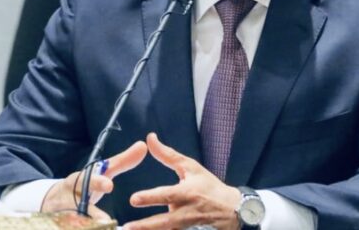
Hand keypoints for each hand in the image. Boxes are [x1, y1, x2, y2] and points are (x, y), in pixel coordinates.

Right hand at [41, 140, 147, 219]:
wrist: (54, 201)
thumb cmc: (85, 184)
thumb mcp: (101, 172)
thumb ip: (122, 162)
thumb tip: (142, 145)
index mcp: (78, 180)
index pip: (87, 180)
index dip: (97, 183)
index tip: (109, 185)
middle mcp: (68, 198)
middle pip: (78, 206)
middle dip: (91, 213)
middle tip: (105, 221)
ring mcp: (64, 215)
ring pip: (75, 222)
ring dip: (87, 226)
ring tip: (106, 226)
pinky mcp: (63, 225)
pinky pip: (72, 228)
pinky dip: (83, 229)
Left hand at [124, 133, 241, 229]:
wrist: (230, 209)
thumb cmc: (208, 186)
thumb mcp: (190, 167)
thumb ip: (167, 155)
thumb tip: (150, 138)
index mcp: (187, 192)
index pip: (167, 195)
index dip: (150, 197)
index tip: (133, 199)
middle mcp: (186, 211)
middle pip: (164, 221)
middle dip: (146, 225)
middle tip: (128, 227)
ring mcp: (186, 224)